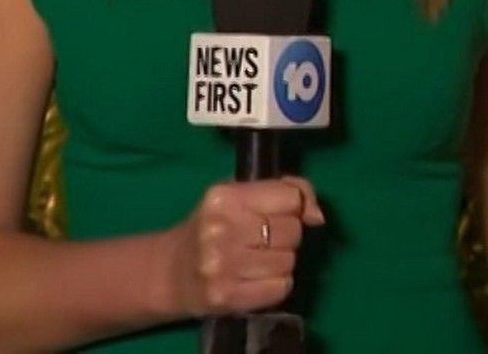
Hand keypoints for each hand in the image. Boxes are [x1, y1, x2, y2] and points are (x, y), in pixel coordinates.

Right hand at [164, 176, 324, 317]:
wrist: (169, 272)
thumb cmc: (211, 228)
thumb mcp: (238, 195)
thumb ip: (284, 191)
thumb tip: (318, 216)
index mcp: (223, 197)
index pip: (290, 198)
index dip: (292, 207)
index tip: (277, 214)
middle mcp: (221, 228)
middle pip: (292, 231)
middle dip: (286, 237)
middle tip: (262, 241)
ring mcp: (222, 265)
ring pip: (289, 261)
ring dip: (281, 263)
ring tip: (257, 261)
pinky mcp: (228, 297)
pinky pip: (281, 287)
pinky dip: (276, 285)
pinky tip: (256, 279)